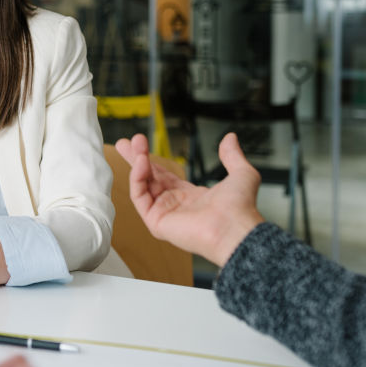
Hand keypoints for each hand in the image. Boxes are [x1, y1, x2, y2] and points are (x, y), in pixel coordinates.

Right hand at [114, 133, 264, 266]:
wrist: (235, 227)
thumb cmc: (240, 208)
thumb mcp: (240, 173)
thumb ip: (232, 155)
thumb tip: (230, 138)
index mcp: (191, 197)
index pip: (164, 176)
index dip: (152, 160)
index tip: (141, 144)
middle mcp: (175, 205)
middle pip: (148, 179)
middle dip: (136, 159)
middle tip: (124, 142)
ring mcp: (164, 214)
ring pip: (142, 185)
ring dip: (137, 163)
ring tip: (134, 145)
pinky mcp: (156, 222)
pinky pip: (140, 197)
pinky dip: (137, 178)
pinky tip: (141, 162)